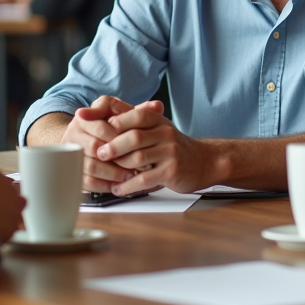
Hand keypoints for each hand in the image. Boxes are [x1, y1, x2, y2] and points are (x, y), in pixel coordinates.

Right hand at [62, 95, 143, 191]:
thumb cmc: (108, 128)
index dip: (123, 138)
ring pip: (90, 165)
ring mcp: (70, 152)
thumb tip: (157, 106)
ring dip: (113, 173)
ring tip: (131, 176)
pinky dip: (104, 185)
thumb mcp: (121, 116)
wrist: (83, 139)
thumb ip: (139, 111)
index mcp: (87, 116)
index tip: (141, 145)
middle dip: (119, 157)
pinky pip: (86, 181)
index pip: (104, 127)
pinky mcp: (72, 170)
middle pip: (95, 147)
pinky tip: (118, 185)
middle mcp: (74, 132)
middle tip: (139, 165)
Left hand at [99, 104, 216, 194]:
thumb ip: (138, 126)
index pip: (135, 115)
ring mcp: (170, 153)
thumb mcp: (160, 129)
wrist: (205, 161)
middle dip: (113, 146)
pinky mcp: (171, 172)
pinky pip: (144, 179)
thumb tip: (107, 122)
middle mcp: (165, 134)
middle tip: (99, 154)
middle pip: (134, 137)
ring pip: (137, 158)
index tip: (99, 130)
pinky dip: (128, 186)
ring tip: (106, 174)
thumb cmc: (175, 147)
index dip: (115, 122)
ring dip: (118, 168)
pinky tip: (119, 189)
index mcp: (159, 121)